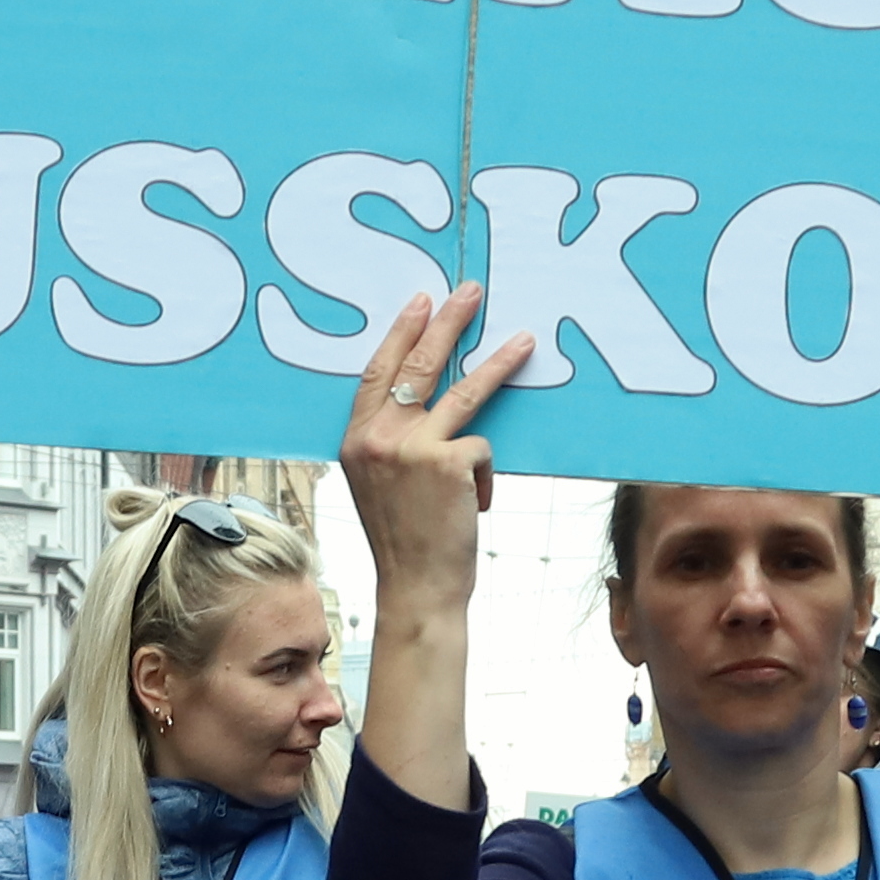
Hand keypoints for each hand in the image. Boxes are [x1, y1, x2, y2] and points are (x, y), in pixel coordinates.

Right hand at [338, 286, 530, 604]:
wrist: (416, 588)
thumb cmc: (404, 540)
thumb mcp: (377, 485)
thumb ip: (388, 444)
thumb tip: (425, 401)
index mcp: (354, 440)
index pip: (378, 371)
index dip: (400, 333)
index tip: (420, 301)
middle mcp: (376, 438)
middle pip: (419, 364)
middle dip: (447, 323)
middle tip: (470, 292)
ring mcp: (411, 448)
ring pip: (463, 390)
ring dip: (498, 364)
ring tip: (525, 342)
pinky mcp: (447, 463)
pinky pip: (481, 448)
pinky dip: (483, 477)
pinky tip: (473, 506)